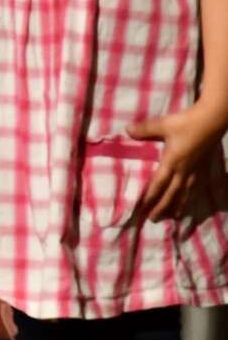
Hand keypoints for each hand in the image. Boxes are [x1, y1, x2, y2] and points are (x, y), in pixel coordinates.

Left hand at [130, 101, 227, 221]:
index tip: (143, 209)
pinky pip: (196, 187)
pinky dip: (191, 196)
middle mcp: (184, 170)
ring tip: (173, 216)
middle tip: (154, 220)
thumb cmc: (186, 123)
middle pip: (172, 194)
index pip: (159, 184)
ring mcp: (196, 169)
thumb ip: (144, 129)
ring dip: (178, 205)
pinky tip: (191, 199)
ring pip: (186, 193)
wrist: (213, 120)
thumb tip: (127, 131)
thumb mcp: (162, 125)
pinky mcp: (204, 166)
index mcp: (172, 162)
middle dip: (162, 207)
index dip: (151, 198)